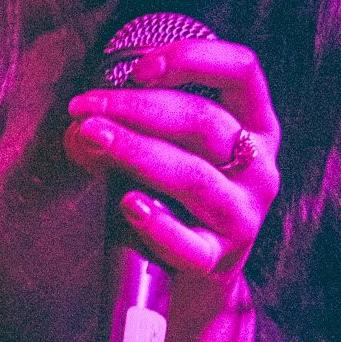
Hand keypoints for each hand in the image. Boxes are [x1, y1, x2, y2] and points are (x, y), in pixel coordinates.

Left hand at [64, 37, 280, 341]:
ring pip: (194, 175)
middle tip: (85, 107)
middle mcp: (259, 166)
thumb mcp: (164, 149)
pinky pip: (191, 244)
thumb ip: (129, 126)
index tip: (141, 66)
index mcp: (254, 124)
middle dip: (138, 107)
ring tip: (92, 139)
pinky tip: (128, 205)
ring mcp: (245, 215)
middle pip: (204, 121)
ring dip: (137, 152)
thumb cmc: (173, 195)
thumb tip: (80, 123)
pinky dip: (159, 223)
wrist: (191, 282)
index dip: (193, 59)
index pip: (241, 70)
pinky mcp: (222, 261)